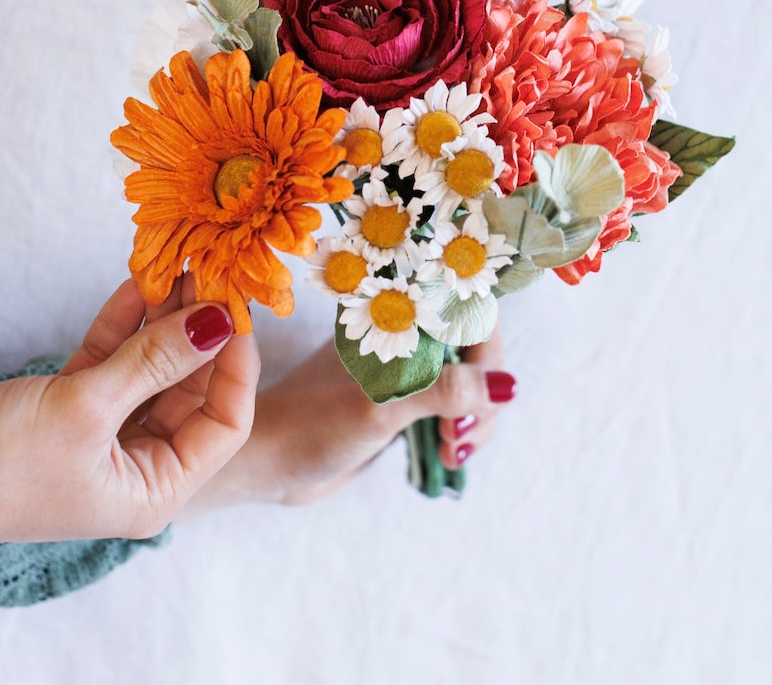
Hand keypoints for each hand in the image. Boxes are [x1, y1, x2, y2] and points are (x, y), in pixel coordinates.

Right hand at [0, 280, 259, 579]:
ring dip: (163, 318)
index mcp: (154, 487)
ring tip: (181, 263)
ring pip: (152, 366)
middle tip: (210, 274)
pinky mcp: (72, 406)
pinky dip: (125, 322)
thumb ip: (155, 360)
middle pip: (191, 387)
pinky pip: (114, 358)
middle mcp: (137, 463)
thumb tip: (216, 322)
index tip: (235, 310)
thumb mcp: (85, 408)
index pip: (225, 422)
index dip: (236, 364)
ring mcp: (104, 433)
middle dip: (199, 331)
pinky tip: (142, 282)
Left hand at [181, 325, 513, 511]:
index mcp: (394, 318)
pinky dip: (460, 431)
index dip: (486, 347)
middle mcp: (404, 339)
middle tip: (461, 434)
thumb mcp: (378, 407)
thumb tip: (507, 386)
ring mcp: (406, 374)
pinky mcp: (404, 407)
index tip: (484, 391)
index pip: (466, 310)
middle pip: (475, 350)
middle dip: (483, 393)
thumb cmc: (310, 424)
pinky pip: (451, 411)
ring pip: (467, 385)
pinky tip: (447, 454)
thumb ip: (441, 392)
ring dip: (475, 418)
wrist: (265, 461)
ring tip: (451, 450)